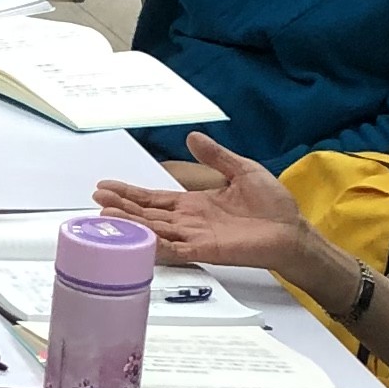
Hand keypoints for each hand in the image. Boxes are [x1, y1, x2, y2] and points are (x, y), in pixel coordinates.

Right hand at [91, 137, 306, 270]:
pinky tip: (136, 240)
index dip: (130, 192)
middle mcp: (189, 222)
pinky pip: (173, 250)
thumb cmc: (272, 206)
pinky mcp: (205, 250)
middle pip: (147, 214)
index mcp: (194, 204)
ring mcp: (194, 237)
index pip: (154, 198)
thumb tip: (192, 137)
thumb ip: (216, 156)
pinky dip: (153, 245)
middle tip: (97, 200)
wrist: (292, 231)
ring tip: (105, 216)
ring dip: (130, 225)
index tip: (106, 186)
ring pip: (154, 232)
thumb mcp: (242, 170)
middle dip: (121, 207)